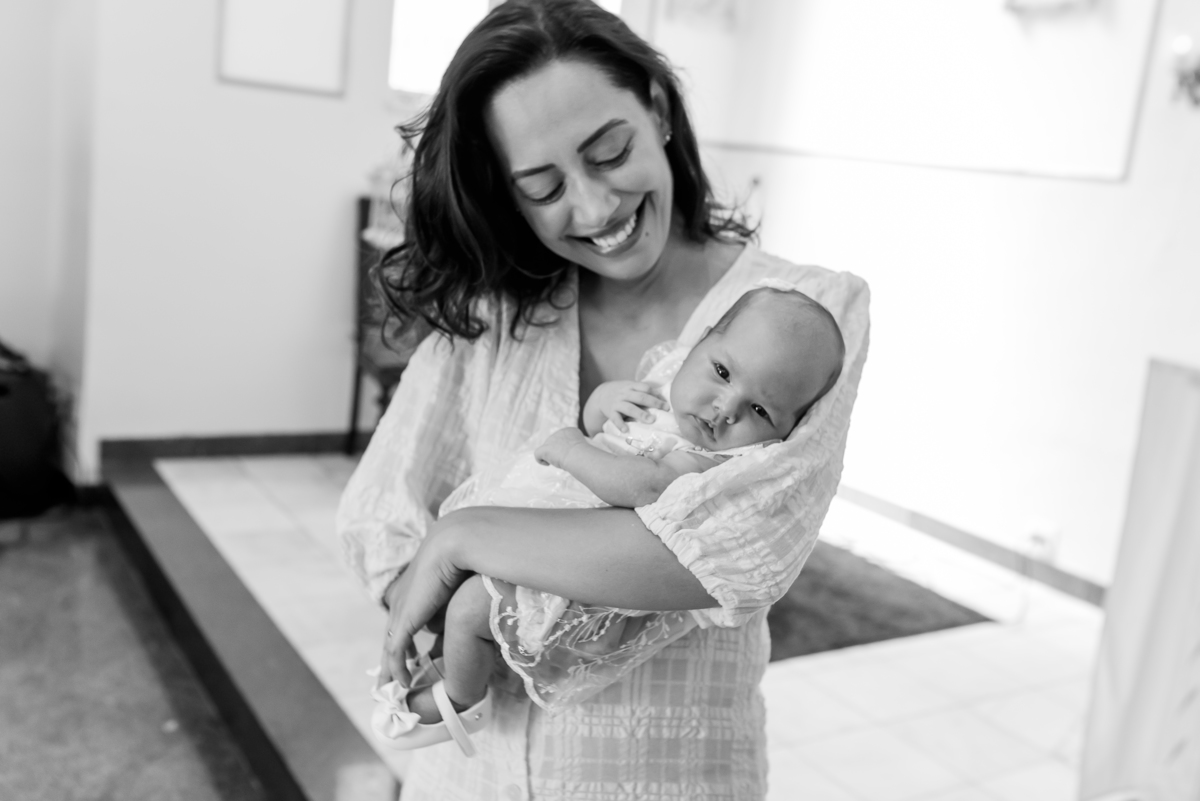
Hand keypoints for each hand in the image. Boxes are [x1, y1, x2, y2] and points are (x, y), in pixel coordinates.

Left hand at [377, 516, 468, 688]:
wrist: (452, 545)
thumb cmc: (462, 558)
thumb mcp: (456, 585)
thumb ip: (453, 604)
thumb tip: (458, 622)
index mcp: (410, 590)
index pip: (402, 622)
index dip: (404, 641)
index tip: (411, 657)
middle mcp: (400, 601)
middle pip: (391, 638)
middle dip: (390, 661)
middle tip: (388, 682)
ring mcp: (400, 611)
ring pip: (389, 648)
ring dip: (389, 671)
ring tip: (391, 689)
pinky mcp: (403, 620)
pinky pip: (396, 652)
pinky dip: (398, 669)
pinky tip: (404, 682)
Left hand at [534, 426, 587, 467]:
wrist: (578, 455)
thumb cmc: (583, 454)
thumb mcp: (583, 446)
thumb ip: (576, 446)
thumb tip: (571, 452)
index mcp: (569, 431)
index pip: (564, 439)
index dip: (565, 447)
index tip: (571, 454)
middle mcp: (559, 433)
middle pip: (554, 443)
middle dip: (557, 452)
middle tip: (565, 459)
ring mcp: (550, 440)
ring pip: (547, 449)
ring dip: (551, 456)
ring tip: (559, 462)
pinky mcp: (544, 449)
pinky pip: (538, 454)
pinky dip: (541, 460)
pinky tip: (547, 464)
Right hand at [584, 380, 667, 433]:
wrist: (601, 394)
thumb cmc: (623, 392)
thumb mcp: (631, 387)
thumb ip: (644, 391)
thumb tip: (662, 397)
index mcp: (631, 386)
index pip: (645, 388)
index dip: (656, 394)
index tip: (666, 403)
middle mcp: (624, 394)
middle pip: (640, 397)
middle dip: (653, 403)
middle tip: (665, 409)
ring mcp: (617, 403)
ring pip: (630, 408)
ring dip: (641, 414)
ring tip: (651, 421)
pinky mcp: (611, 412)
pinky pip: (615, 419)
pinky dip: (620, 424)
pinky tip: (626, 430)